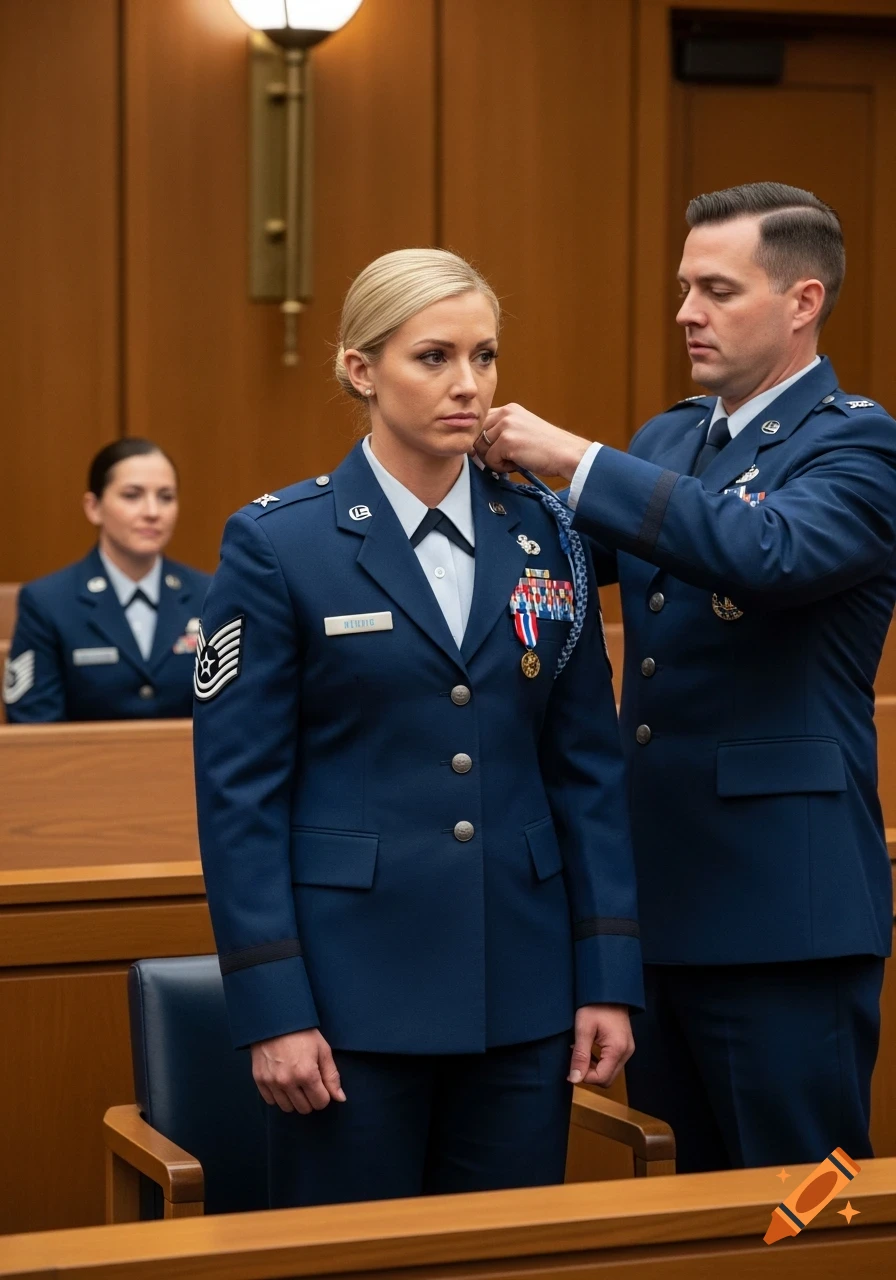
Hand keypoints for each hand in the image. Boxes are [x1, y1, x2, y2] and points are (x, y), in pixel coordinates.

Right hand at [250, 1029, 345, 1113]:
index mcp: (306, 1074)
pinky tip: (283, 1082)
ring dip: (294, 1100)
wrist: (276, 1020)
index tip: (322, 1085)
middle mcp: (288, 1082)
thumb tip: (340, 1098)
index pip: (321, 1103)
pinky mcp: (259, 1080)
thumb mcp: (323, 1050)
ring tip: (296, 1083)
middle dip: (310, 1099)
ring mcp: (271, 1082)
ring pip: (288, 1108)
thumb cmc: (302, 1033)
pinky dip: (278, 1096)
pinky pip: (271, 1101)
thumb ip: (332, 1076)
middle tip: (309, 1083)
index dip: (325, 1095)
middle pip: (304, 1108)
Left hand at [475, 403, 592, 479]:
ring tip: (515, 460)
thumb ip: (501, 432)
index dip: (485, 441)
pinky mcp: (507, 441)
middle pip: (477, 436)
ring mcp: (505, 426)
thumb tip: (475, 447)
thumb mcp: (522, 431)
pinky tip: (518, 463)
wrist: (566, 454)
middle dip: (487, 452)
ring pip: (482, 449)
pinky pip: (490, 460)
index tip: (495, 452)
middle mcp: (505, 413)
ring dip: (495, 460)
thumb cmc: (547, 448)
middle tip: (506, 459)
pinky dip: (501, 467)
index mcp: (509, 409)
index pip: (482, 424)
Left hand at [568, 1003, 633, 1087]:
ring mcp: (627, 1049)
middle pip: (607, 1079)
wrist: (608, 989)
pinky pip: (612, 1063)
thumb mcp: (583, 1029)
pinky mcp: (624, 1046)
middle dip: (589, 1075)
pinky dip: (599, 1062)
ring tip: (580, 1053)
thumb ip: (580, 1055)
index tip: (570, 1069)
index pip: (601, 1078)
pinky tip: (589, 1050)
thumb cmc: (595, 1005)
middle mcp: (626, 1052)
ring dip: (593, 1068)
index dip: (584, 1077)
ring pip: (609, 1072)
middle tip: (575, 1061)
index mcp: (617, 1049)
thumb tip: (575, 1078)